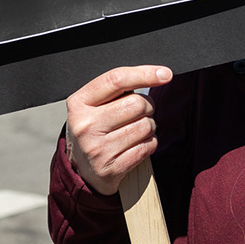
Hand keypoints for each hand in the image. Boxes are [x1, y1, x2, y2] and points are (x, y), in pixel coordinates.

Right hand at [65, 65, 172, 195]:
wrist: (81, 169)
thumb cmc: (94, 129)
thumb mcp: (92, 105)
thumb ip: (117, 89)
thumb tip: (159, 75)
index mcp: (79, 103)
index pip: (116, 80)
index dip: (145, 74)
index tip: (165, 74)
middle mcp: (85, 125)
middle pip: (137, 103)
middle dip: (147, 106)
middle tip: (140, 113)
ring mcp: (97, 149)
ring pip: (146, 126)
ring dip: (149, 126)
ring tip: (136, 130)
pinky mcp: (111, 168)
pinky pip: (147, 147)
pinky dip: (149, 144)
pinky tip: (137, 145)